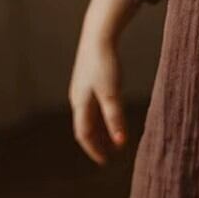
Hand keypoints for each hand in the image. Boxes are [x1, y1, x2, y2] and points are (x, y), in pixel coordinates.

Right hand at [69, 0, 140, 164]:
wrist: (98, 36)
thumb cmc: (104, 64)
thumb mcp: (112, 93)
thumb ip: (115, 118)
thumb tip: (120, 143)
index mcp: (80, 103)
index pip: (84, 134)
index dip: (94, 149)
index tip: (105, 161)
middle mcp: (78, 98)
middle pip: (86, 127)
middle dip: (97, 142)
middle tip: (110, 154)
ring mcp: (82, 88)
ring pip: (89, 116)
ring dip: (100, 130)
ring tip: (113, 139)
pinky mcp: (88, 79)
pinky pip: (93, 105)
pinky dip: (102, 116)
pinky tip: (113, 115)